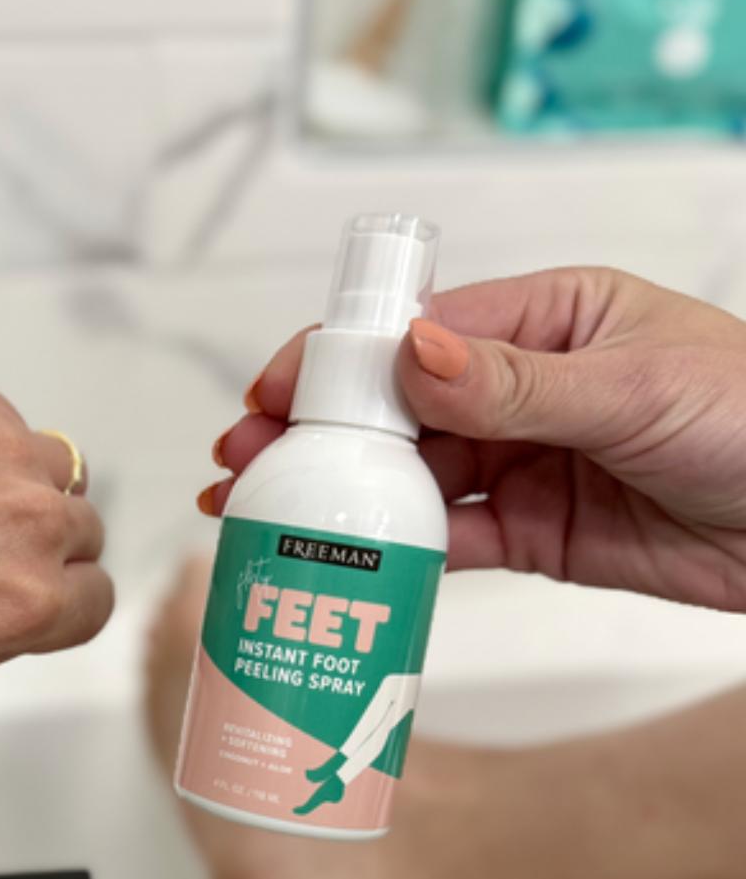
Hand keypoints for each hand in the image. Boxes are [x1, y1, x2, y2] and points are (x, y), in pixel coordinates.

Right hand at [209, 267, 745, 612]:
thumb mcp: (636, 387)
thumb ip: (518, 382)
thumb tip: (414, 356)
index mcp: (544, 321)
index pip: (417, 334)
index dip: (337, 362)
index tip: (274, 392)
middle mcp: (520, 390)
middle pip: (394, 409)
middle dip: (315, 433)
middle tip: (241, 464)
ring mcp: (521, 463)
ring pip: (409, 476)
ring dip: (339, 494)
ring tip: (264, 514)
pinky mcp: (532, 533)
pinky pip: (450, 540)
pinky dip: (397, 551)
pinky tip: (344, 557)